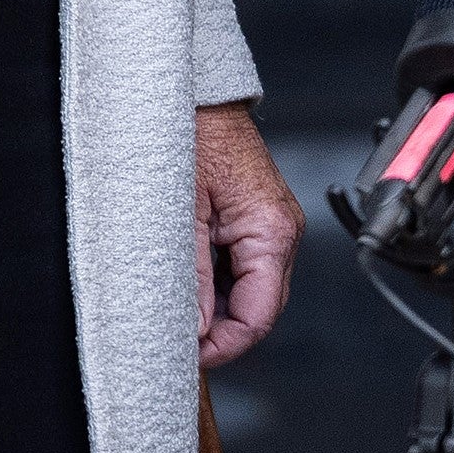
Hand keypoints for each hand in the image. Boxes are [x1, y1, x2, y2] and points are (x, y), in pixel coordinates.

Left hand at [196, 103, 304, 370]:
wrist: (190, 96)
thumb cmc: (188, 139)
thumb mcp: (180, 217)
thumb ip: (190, 278)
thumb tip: (193, 332)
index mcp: (272, 232)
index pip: (259, 318)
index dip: (222, 347)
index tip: (184, 356)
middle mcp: (281, 232)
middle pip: (259, 310)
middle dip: (217, 331)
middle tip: (172, 337)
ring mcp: (271, 227)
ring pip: (249, 293)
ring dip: (214, 308)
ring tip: (173, 306)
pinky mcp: (256, 221)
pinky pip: (241, 269)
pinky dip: (214, 285)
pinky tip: (186, 281)